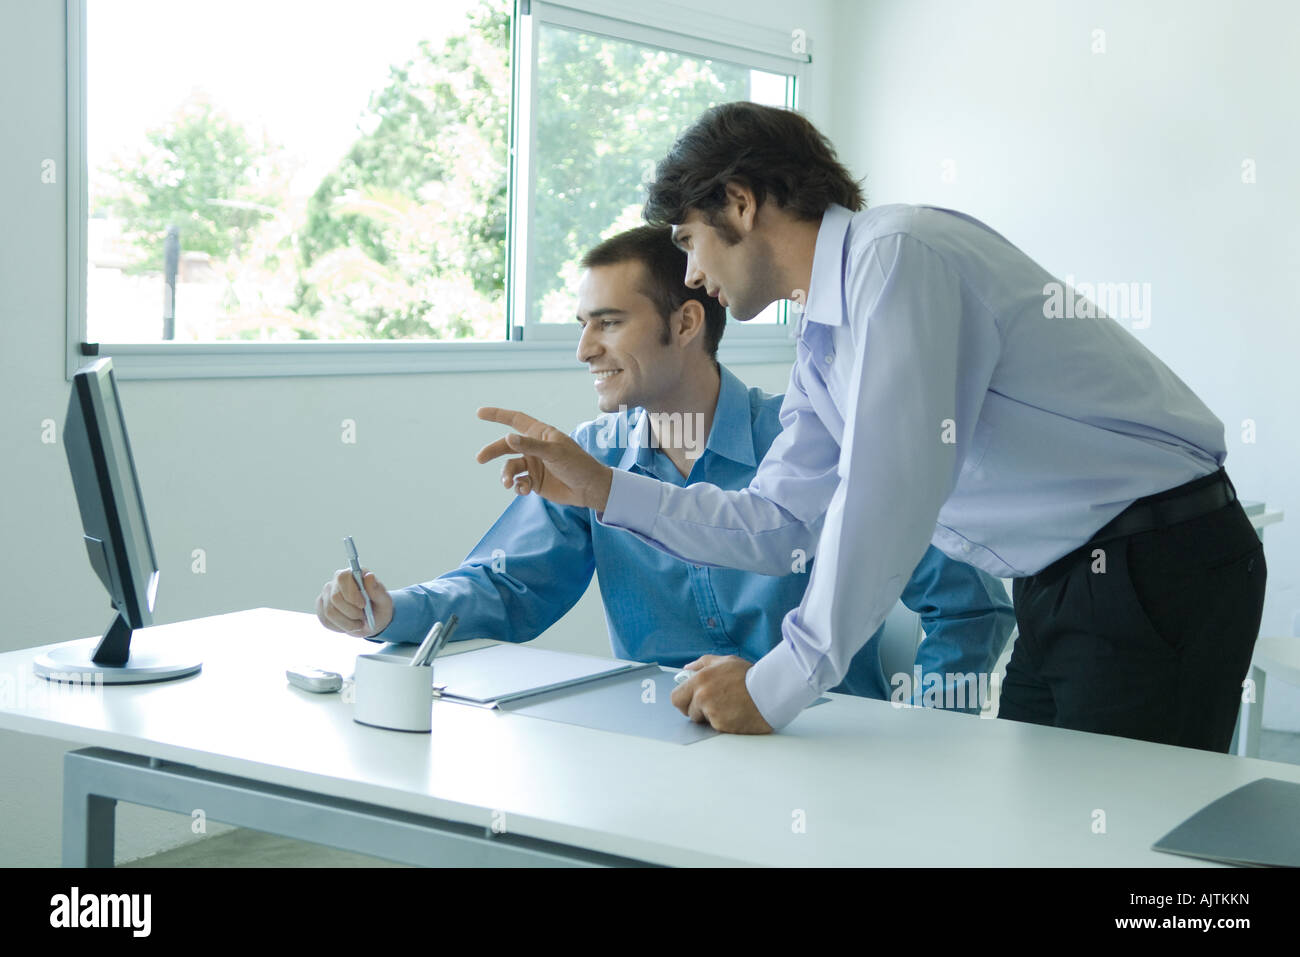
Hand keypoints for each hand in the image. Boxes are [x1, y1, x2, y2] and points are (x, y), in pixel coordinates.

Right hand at [315, 567, 393, 637]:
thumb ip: (377, 589)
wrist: (371, 621)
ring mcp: (326, 595)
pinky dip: (340, 627)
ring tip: (358, 623)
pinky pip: (326, 620)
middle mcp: (336, 582)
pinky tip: (349, 625)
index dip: (351, 593)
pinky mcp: (321, 608)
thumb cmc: (378, 607)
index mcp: (352, 574)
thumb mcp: (384, 600)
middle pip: (335, 598)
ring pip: (330, 612)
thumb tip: (368, 576)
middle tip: (362, 617)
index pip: (343, 578)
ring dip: (347, 622)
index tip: (362, 605)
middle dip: (351, 612)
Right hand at [476, 407, 613, 510]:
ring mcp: (534, 465)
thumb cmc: (577, 465)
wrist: (590, 489)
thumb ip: (530, 446)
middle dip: (493, 451)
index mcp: (541, 434)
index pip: (516, 420)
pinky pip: (519, 482)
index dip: (498, 415)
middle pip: (506, 446)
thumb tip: (507, 437)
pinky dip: (518, 486)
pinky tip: (525, 490)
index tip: (479, 413)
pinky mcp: (535, 482)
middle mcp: (534, 448)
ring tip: (508, 483)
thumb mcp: (554, 452)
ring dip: (507, 475)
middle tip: (479, 459)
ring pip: (511, 467)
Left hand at [671, 655, 773, 733]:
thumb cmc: (750, 675)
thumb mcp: (725, 661)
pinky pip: (716, 727)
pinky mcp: (722, 726)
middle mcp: (703, 696)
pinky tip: (736, 714)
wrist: (771, 691)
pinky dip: (724, 723)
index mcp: (700, 680)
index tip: (692, 700)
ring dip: (711, 717)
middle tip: (712, 705)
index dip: (684, 700)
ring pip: (703, 721)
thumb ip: (702, 664)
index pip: (676, 697)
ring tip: (729, 706)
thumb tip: (687, 669)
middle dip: (696, 710)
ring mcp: (712, 712)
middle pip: (687, 712)